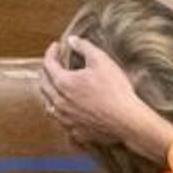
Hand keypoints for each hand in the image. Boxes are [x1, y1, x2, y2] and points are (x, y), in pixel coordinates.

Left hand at [39, 35, 160, 153]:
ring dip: (50, 94)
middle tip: (52, 64)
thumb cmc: (115, 90)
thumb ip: (84, 47)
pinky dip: (61, 114)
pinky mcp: (76, 133)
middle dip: (46, 72)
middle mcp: (60, 103)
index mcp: (64, 83)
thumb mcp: (101, 60)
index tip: (56, 46)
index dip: (51, 52)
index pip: (48, 64)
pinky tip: (66, 112)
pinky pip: (62, 122)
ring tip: (55, 88)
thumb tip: (72, 40)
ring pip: (50, 106)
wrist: (127, 121)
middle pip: (44, 85)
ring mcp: (67, 120)